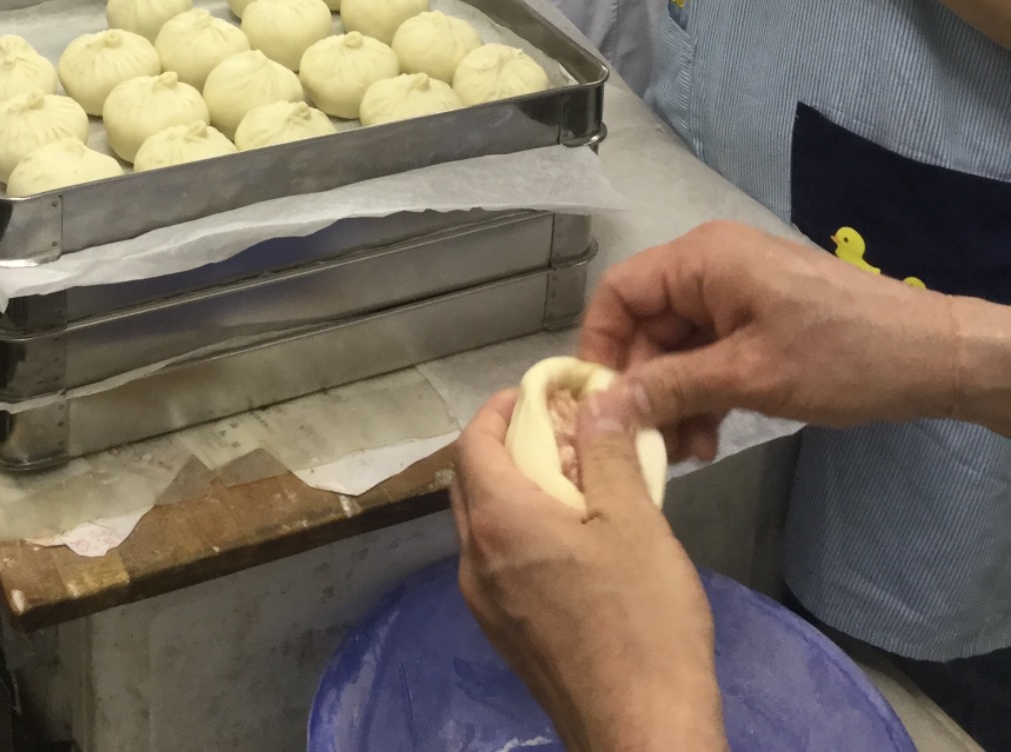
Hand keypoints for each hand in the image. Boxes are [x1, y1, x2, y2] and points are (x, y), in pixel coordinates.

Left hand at [452, 389, 726, 751]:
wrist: (642, 736)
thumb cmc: (641, 622)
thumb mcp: (634, 520)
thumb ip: (608, 451)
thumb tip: (595, 400)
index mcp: (497, 523)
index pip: (472, 441)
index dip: (503, 407)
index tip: (545, 395)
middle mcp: (473, 561)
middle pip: (471, 480)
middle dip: (509, 445)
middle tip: (564, 433)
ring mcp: (484, 605)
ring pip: (484, 524)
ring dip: (517, 491)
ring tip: (577, 483)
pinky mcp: (505, 637)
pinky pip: (499, 563)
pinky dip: (522, 533)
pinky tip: (575, 542)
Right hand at [578, 222, 963, 463]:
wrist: (929, 357)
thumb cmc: (838, 355)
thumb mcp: (748, 376)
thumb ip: (670, 389)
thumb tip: (600, 410)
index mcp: (701, 260)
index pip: (619, 293)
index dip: (600, 348)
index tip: (598, 408)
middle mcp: (710, 267)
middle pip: (647, 325)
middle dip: (644, 387)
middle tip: (648, 448)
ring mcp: (736, 294)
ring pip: (677, 347)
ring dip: (674, 400)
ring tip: (685, 454)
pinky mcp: (758, 321)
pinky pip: (709, 354)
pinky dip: (703, 394)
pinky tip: (709, 439)